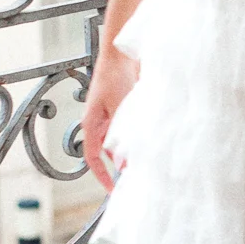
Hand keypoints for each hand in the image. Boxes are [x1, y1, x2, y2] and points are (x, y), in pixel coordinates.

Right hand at [81, 42, 137, 190]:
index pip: (92, 157)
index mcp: (91, 124)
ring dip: (133, 150)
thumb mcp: (119, 107)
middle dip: (122, 165)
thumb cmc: (113, 76)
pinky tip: (152, 141)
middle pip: (109, 152)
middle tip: (139, 179)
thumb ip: (123, 133)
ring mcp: (112, 116)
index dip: (101, 175)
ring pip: (122, 141)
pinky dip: (139, 136)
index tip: (112, 190)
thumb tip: (126, 161)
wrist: (121, 52)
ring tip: (150, 162)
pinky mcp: (124, 108)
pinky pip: (130, 128)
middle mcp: (100, 123)